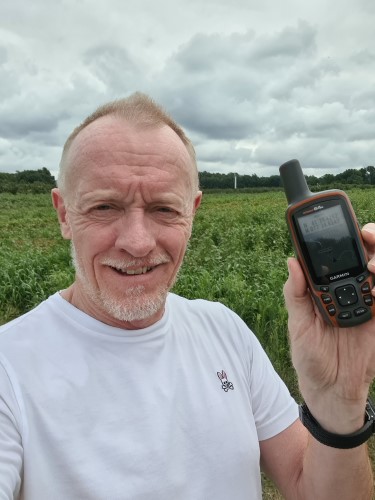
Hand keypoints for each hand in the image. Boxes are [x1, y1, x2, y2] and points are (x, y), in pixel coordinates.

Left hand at [283, 223, 374, 432]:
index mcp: (325, 288)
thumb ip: (295, 294)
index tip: (335, 221)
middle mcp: (348, 290)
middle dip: (370, 238)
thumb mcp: (297, 325)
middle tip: (366, 235)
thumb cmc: (310, 357)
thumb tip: (291, 262)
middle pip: (365, 255)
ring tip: (374, 265)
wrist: (332, 390)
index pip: (333, 254)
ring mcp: (368, 302)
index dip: (337, 235)